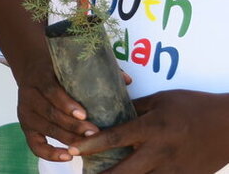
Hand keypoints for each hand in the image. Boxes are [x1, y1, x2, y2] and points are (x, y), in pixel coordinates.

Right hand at [12, 66, 97, 162]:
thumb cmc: (57, 70)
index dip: (66, 103)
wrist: (32, 69)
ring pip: (45, 128)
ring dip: (67, 138)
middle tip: (94, 133)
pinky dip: (49, 153)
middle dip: (72, 125)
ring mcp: (26, 112)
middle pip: (49, 112)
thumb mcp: (70, 65)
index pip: (50, 90)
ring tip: (86, 146)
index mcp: (40, 77)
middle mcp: (29, 95)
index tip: (84, 114)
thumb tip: (127, 80)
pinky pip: (35, 144)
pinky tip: (67, 157)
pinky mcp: (26, 127)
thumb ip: (96, 70)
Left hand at [69, 90, 228, 172]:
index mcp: (152, 128)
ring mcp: (173, 170)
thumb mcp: (161, 100)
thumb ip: (133, 108)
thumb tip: (107, 110)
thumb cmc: (193, 107)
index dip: (91, 145)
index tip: (72, 150)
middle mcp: (160, 152)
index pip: (115, 138)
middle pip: (123, 172)